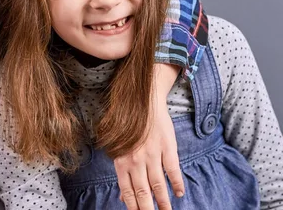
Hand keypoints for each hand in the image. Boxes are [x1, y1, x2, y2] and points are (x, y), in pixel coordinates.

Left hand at [113, 64, 184, 209]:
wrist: (144, 101)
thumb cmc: (129, 124)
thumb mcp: (119, 146)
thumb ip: (122, 171)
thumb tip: (122, 195)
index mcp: (122, 161)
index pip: (128, 191)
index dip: (134, 207)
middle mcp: (136, 160)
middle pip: (143, 192)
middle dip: (149, 209)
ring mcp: (153, 155)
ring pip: (159, 185)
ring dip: (164, 202)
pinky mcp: (168, 148)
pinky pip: (173, 170)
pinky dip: (177, 183)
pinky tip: (180, 193)